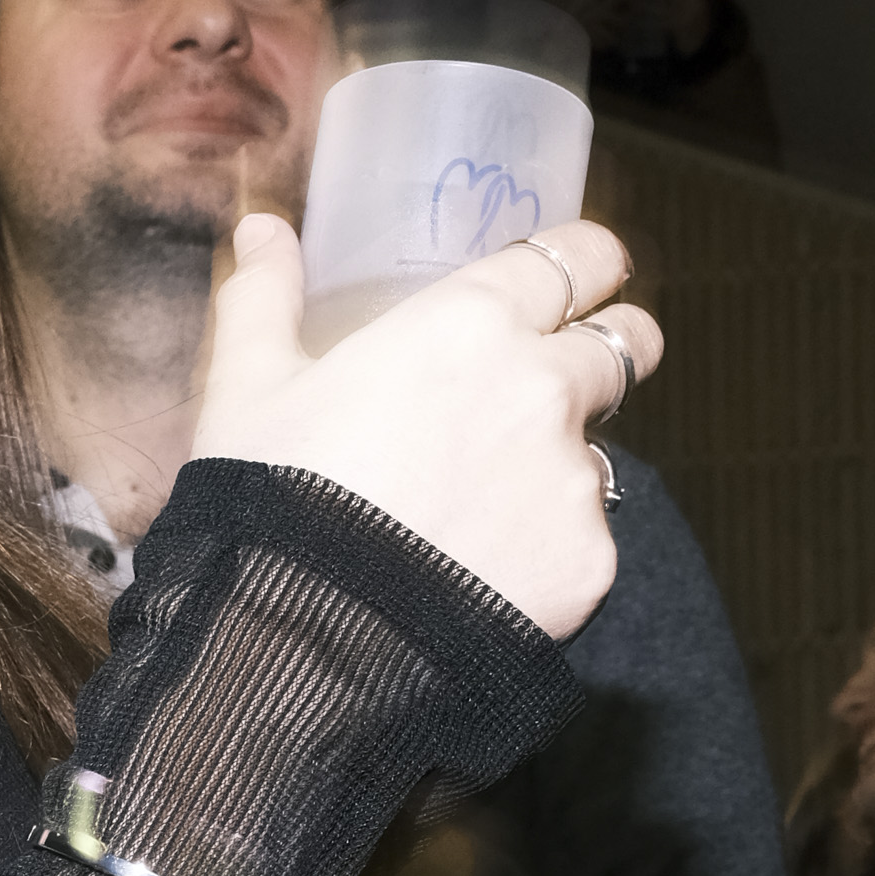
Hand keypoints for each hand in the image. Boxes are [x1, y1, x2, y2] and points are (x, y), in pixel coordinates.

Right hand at [193, 212, 660, 641]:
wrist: (303, 646)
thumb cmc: (270, 505)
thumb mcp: (248, 391)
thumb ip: (263, 297)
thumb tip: (260, 228)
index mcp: (469, 323)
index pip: (583, 256)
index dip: (585, 266)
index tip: (576, 284)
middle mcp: (541, 386)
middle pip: (626, 344)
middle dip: (600, 357)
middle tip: (546, 394)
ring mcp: (572, 477)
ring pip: (597, 452)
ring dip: (556, 470)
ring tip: (476, 515)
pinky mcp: (588, 560)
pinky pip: (583, 542)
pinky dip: (545, 556)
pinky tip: (479, 578)